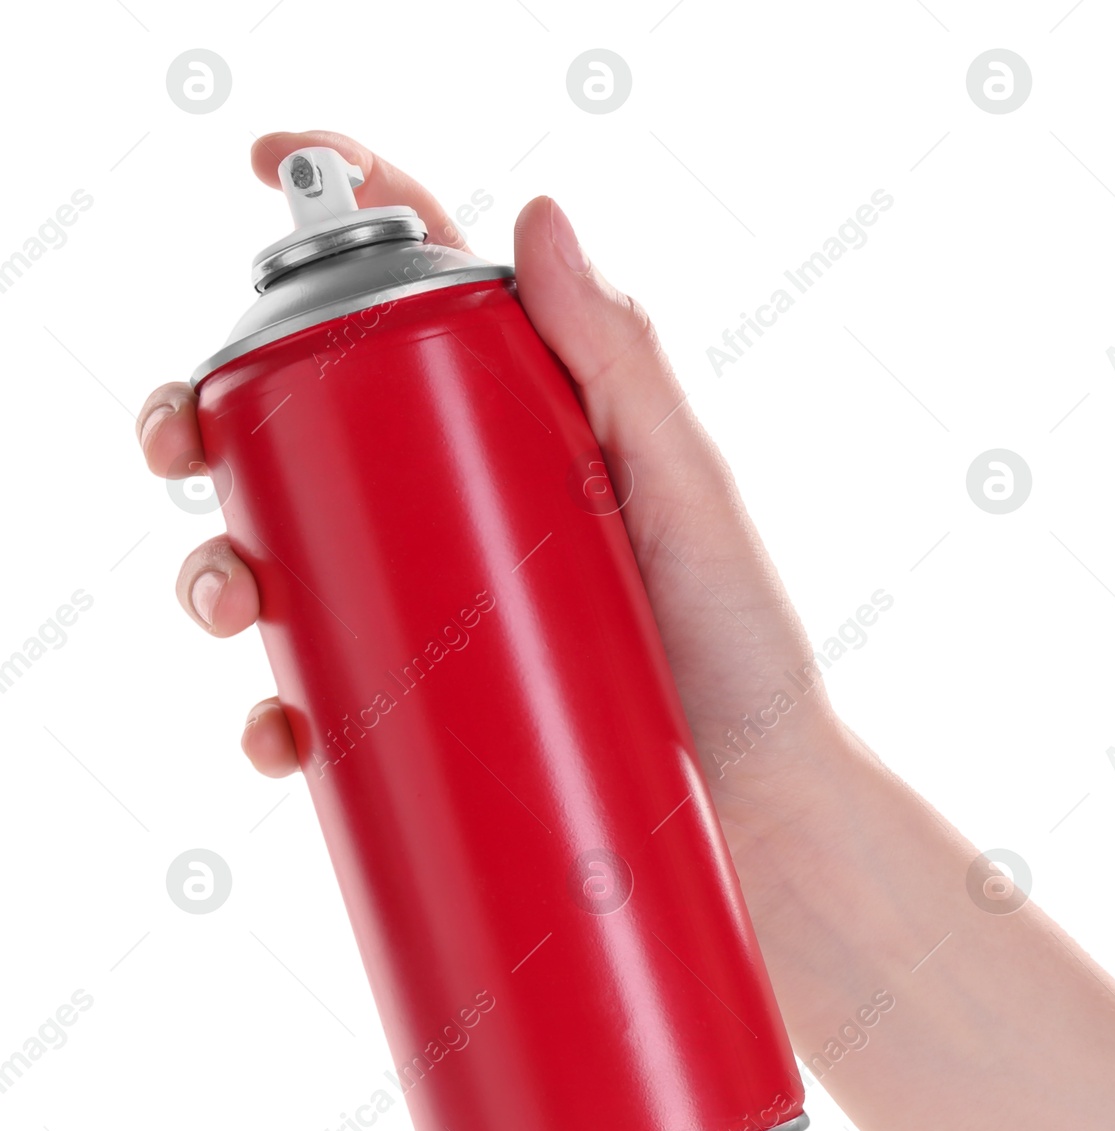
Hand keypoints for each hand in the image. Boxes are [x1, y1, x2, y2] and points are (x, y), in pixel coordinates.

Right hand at [135, 128, 847, 900]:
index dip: (342, 229)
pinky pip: (326, 697)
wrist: (763, 811)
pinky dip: (279, 712)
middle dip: (213, 424)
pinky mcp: (433, 712)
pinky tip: (277, 732)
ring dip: (219, 567)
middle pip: (311, 433)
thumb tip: (540, 214)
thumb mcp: (691, 496)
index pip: (422, 303)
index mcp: (528, 428)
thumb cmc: (746, 649)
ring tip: (230, 599)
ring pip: (292, 563)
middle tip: (179, 448)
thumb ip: (625, 366)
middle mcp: (468, 507)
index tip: (265, 164)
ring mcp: (444, 610)